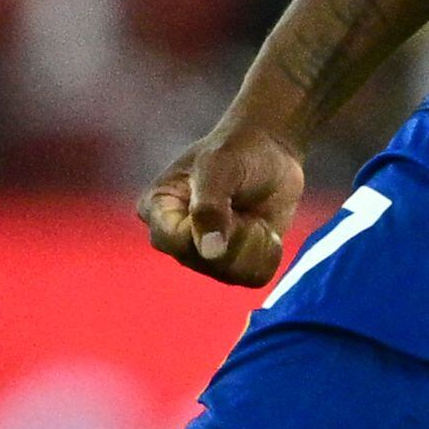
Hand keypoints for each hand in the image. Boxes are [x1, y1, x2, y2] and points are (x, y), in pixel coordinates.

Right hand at [139, 120, 303, 286]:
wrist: (271, 153)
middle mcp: (176, 239)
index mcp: (157, 208)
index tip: (229, 205)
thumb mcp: (219, 166)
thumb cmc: (237, 151)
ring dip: (254, 242)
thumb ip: (210, 206)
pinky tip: (264, 229)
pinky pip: (253, 278)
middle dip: (235, 232)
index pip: (170, 240)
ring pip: (231, 274)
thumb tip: (208, 252)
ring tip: (252, 215)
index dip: (203, 230)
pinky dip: (268, 253)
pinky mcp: (234, 266)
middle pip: (204, 262)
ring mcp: (204, 257)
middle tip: (240, 202)